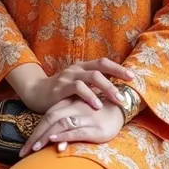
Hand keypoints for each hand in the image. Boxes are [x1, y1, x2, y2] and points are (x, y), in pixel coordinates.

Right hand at [18, 58, 134, 113]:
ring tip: (117, 99)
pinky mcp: (61, 87)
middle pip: (100, 68)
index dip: (118, 68)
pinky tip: (97, 105)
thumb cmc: (61, 93)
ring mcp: (68, 76)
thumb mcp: (77, 87)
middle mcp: (77, 69)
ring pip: (92, 77)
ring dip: (107, 88)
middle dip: (117, 77)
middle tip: (128, 91)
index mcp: (82, 67)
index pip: (103, 63)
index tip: (133, 77)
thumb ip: (92, 87)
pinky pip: (78, 88)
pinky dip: (89, 95)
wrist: (36, 93)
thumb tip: (114, 92)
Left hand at [19, 98, 123, 156]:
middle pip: (50, 120)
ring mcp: (85, 117)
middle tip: (24, 152)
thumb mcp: (79, 112)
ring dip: (46, 136)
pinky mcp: (95, 128)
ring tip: (35, 148)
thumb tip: (49, 137)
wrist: (121, 106)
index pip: (47, 117)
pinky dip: (64, 135)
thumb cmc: (98, 111)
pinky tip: (55, 140)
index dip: (35, 131)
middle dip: (36, 136)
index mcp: (69, 104)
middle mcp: (75, 109)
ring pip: (61, 124)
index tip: (25, 149)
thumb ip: (65, 119)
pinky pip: (77, 130)